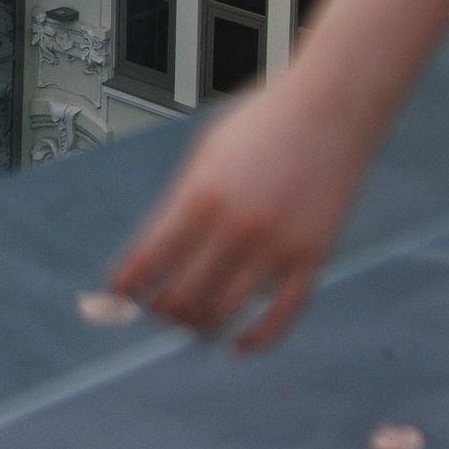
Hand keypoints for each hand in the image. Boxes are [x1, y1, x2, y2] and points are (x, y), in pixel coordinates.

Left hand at [107, 70, 374, 350]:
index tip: (117, 296)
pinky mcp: (312, 259)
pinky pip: (280, 319)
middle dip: (160, 311)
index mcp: (203, 195)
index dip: (126, 287)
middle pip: (182, 298)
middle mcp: (237, 226)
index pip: (149, 262)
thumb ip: (178, 203)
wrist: (331, 106)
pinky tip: (237, 343)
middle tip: (156, 308)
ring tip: (191, 320)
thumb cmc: (265, 122)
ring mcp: (277, 246)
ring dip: (199, 326)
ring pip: (224, 314)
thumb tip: (148, 257)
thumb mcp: (206, 151)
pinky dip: (254, 341)